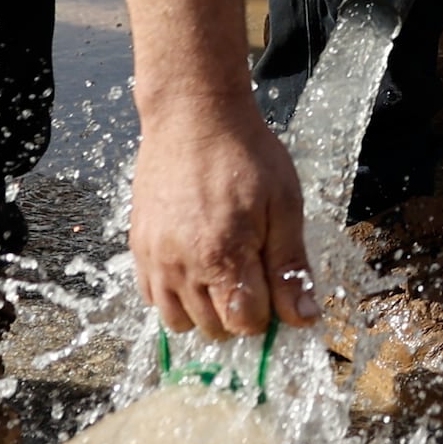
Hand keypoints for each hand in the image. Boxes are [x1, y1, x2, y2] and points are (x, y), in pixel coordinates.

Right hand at [128, 76, 312, 345]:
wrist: (192, 115)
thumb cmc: (245, 154)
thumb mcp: (284, 206)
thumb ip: (290, 267)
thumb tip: (303, 318)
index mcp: (223, 256)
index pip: (245, 323)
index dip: (268, 314)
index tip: (276, 289)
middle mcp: (181, 265)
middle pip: (213, 328)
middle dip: (240, 315)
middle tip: (254, 277)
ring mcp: (154, 258)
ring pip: (178, 321)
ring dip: (205, 312)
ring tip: (225, 276)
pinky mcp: (138, 246)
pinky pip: (152, 297)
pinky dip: (175, 298)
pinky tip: (196, 270)